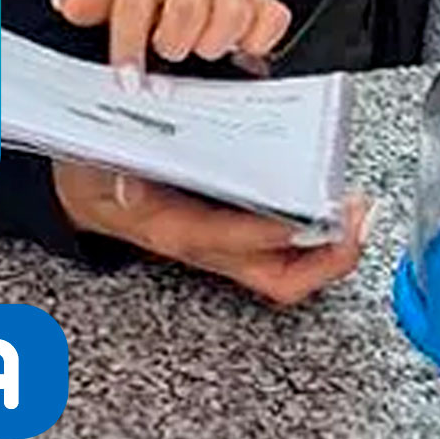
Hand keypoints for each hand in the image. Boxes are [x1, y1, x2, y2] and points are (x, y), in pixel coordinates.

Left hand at [51, 0, 291, 74]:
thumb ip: (94, 0)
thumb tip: (66, 4)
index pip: (135, 8)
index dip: (130, 50)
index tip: (130, 85)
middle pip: (189, 10)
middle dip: (176, 43)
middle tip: (170, 52)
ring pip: (232, 17)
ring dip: (214, 44)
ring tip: (200, 47)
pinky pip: (271, 20)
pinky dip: (257, 41)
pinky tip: (238, 47)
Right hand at [54, 164, 369, 305]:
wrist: (82, 191)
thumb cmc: (94, 174)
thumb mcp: (96, 162)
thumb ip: (118, 166)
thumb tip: (135, 180)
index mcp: (174, 229)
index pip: (230, 240)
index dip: (272, 231)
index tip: (307, 212)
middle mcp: (207, 246)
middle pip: (277, 276)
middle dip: (324, 257)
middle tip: (355, 215)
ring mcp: (225, 246)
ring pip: (288, 270)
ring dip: (328, 246)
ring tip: (357, 208)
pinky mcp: (235, 235)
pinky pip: (284, 250)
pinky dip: (317, 231)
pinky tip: (333, 200)